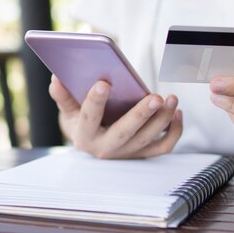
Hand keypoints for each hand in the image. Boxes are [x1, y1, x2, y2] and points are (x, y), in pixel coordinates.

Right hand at [48, 75, 182, 158]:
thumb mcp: (68, 111)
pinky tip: (177, 111)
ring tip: (171, 98)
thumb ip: (62, 96)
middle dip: (141, 115)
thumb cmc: (81, 121)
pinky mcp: (142, 154)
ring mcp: (126, 153)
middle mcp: (105, 148)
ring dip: (163, 119)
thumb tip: (56, 78)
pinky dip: (174, 131)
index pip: (89, 118)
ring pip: (148, 138)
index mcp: (84, 136)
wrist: (93, 144)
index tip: (103, 83)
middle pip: (125, 132)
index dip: (95, 101)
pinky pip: (163, 146)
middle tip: (155, 98)